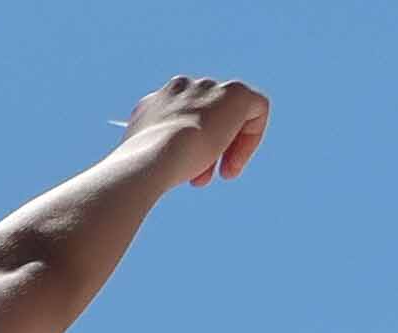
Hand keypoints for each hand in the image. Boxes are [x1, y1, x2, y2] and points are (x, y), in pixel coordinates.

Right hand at [123, 76, 266, 187]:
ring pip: (228, 117)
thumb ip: (156, 152)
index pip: (178, 119)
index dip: (186, 148)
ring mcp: (208, 88)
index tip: (186, 172)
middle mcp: (180, 88)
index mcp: (154, 101)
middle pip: (205, 117)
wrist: (152, 157)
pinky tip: (235, 162)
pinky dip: (251, 138)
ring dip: (225, 149)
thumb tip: (165, 163)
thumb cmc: (142, 168)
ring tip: (221, 175)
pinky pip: (256, 110)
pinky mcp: (236, 92)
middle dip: (206, 150)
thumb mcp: (143, 160)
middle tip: (202, 180)